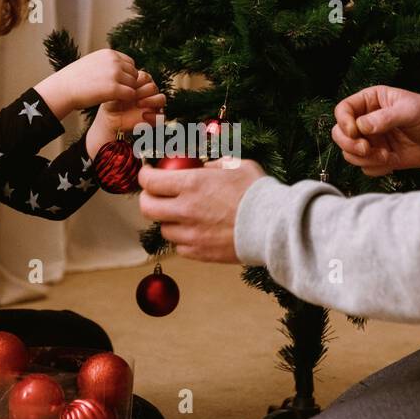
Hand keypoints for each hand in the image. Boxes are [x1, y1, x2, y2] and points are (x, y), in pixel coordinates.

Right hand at [36, 49, 139, 118]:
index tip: (118, 83)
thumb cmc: (75, 79)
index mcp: (109, 54)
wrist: (63, 89)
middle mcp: (114, 61)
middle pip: (134, 73)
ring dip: (127, 91)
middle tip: (118, 92)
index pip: (130, 63)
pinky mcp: (114, 88)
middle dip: (128, 83)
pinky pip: (131, 94)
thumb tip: (118, 66)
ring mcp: (114, 74)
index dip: (126, 74)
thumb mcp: (92, 62)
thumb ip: (106, 63)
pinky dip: (126, 99)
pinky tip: (117, 101)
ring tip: (116, 97)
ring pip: (133, 84)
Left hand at [97, 69, 165, 134]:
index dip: (138, 81)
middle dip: (142, 91)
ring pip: (161, 99)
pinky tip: (144, 115)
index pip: (146, 78)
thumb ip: (123, 83)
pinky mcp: (154, 117)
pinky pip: (162, 116)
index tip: (127, 87)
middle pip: (153, 87)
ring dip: (150, 100)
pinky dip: (155, 116)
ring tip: (138, 104)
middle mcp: (149, 93)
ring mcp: (153, 105)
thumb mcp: (115, 91)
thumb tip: (128, 75)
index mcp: (141, 83)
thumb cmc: (112, 102)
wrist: (111, 118)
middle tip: (131, 96)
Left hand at [136, 157, 266, 262]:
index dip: (145, 175)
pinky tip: (196, 230)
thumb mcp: (238, 165)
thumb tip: (203, 167)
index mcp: (191, 184)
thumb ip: (215, 164)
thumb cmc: (259, 193)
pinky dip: (183, 238)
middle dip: (148, 198)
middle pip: (147, 207)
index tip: (148, 173)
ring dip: (168, 220)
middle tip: (156, 194)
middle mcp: (185, 210)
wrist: (275, 228)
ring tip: (182, 214)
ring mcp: (191, 234)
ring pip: (163, 228)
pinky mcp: (199, 253)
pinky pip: (179, 247)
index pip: (150, 181)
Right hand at [331, 85, 419, 175]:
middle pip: (340, 134)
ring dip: (364, 159)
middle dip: (350, 145)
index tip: (355, 131)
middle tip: (366, 149)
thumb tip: (362, 126)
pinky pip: (366, 167)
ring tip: (386, 156)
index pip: (343, 110)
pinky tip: (392, 161)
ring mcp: (372, 141)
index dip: (343, 122)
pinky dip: (376, 168)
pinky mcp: (380, 158)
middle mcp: (367, 121)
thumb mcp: (410, 110)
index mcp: (370, 102)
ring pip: (350, 154)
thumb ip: (386, 117)